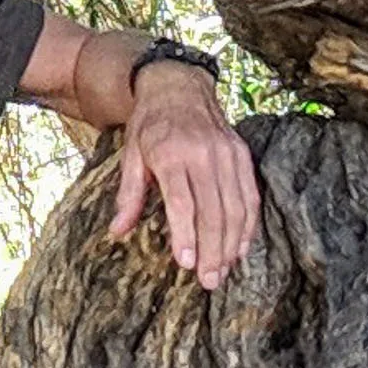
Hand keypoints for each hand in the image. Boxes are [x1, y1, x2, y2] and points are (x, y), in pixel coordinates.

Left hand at [108, 65, 259, 291]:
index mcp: (171, 154)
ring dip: (231, 243)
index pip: (182, 202)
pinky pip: (250, 195)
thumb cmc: (149, 125)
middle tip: (209, 281)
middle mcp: (203, 154)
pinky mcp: (242, 154)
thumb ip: (129, 194)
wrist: (178, 86)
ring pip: (235, 206)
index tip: (186, 263)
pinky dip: (248, 224)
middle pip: (213, 210)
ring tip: (223, 272)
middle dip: (213, 250)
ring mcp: (227, 154)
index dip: (186, 235)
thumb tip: (118, 230)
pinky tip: (241, 247)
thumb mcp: (130, 155)